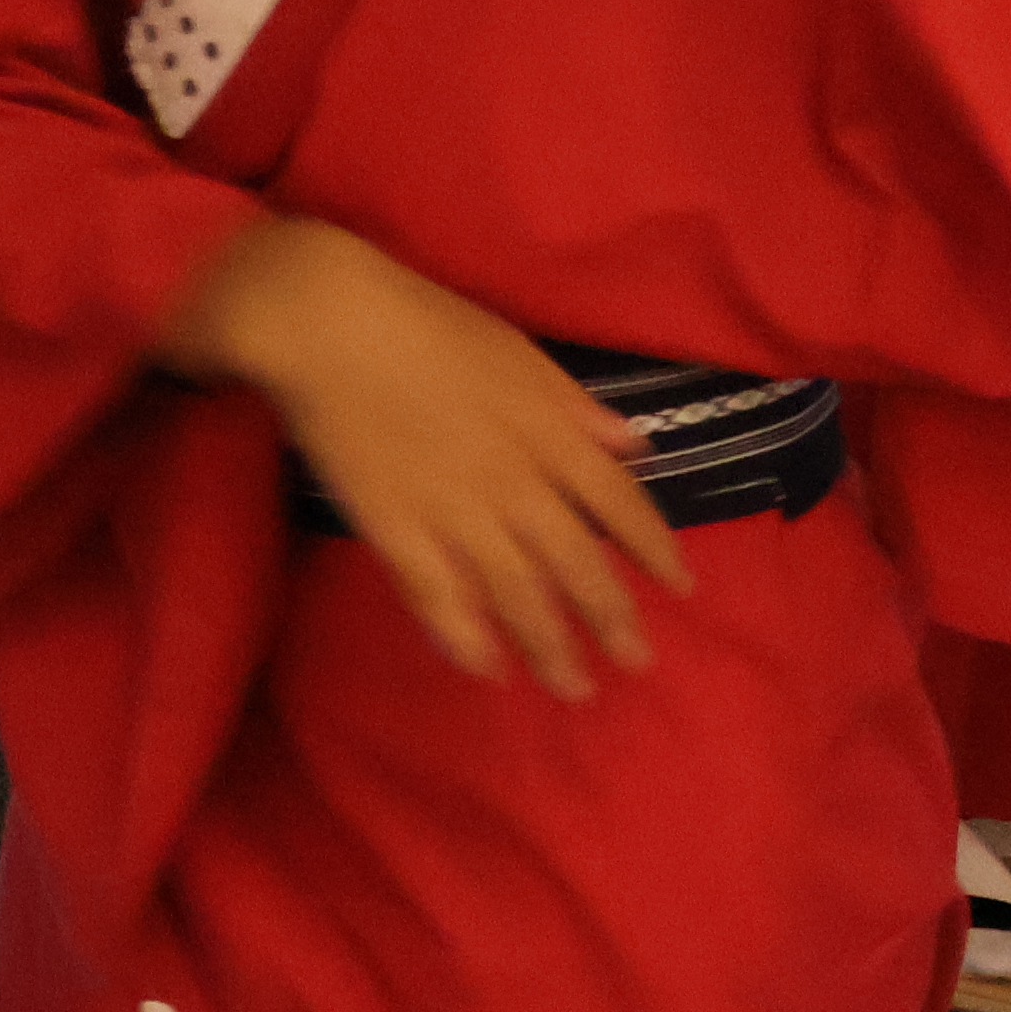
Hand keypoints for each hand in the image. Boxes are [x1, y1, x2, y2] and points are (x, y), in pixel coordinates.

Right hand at [151, 216, 691, 696]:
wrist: (332, 324)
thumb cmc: (429, 326)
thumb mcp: (520, 354)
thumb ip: (578, 408)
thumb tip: (636, 445)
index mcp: (549, 429)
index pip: (617, 501)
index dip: (651, 547)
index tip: (679, 587)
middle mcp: (513, 480)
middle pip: (574, 561)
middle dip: (610, 617)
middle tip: (637, 663)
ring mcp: (452, 510)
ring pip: (514, 592)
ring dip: (548, 644)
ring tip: (574, 687)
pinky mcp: (393, 528)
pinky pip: (437, 594)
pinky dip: (463, 635)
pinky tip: (486, 667)